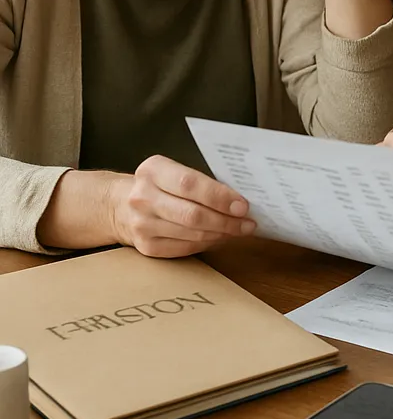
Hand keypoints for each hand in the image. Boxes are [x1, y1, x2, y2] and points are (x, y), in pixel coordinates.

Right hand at [109, 155, 255, 257]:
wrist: (119, 205)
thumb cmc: (160, 185)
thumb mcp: (173, 171)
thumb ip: (201, 181)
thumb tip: (239, 198)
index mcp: (153, 170)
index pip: (190, 184)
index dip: (219, 196)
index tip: (243, 205)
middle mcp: (143, 197)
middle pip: (192, 214)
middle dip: (226, 221)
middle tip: (248, 223)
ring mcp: (142, 224)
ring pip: (191, 234)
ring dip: (221, 233)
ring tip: (239, 230)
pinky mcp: (145, 246)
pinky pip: (184, 248)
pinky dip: (207, 243)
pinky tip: (220, 237)